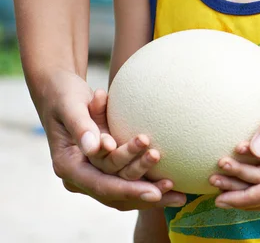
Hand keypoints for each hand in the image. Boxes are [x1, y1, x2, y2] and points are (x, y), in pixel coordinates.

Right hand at [40, 70, 185, 209]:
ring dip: (149, 189)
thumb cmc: (63, 93)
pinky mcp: (105, 165)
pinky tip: (173, 185)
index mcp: (67, 165)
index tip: (152, 192)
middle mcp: (80, 175)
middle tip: (170, 185)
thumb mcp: (70, 104)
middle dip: (142, 190)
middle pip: (114, 191)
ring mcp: (93, 171)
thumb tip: (96, 148)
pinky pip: (127, 178)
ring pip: (123, 189)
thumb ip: (81, 125)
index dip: (127, 189)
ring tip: (176, 188)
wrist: (60, 90)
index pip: (99, 184)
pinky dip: (148, 182)